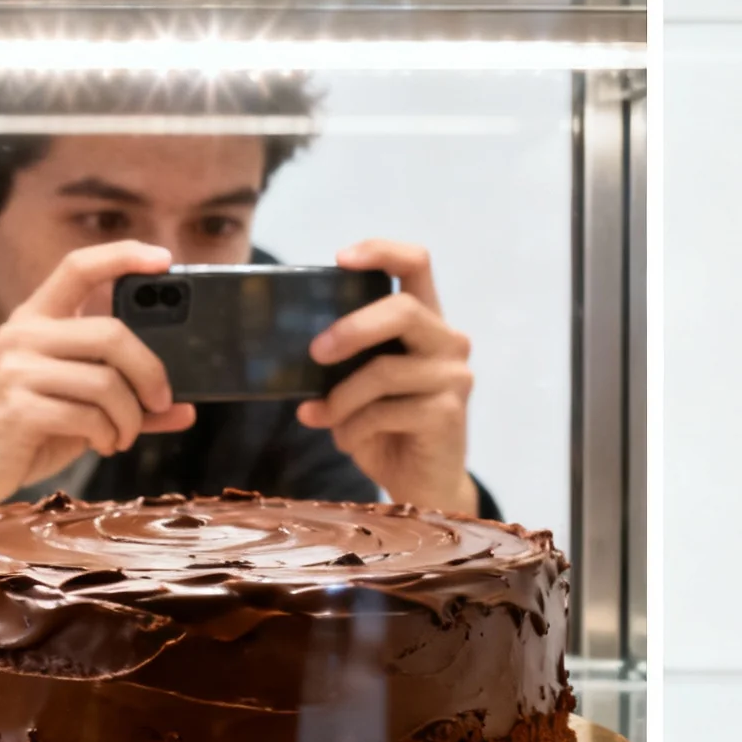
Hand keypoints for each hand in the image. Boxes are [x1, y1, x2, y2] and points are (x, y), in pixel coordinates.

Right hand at [0, 242, 196, 506]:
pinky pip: (88, 416)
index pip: (78, 268)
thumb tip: (186, 408)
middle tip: (161, 400)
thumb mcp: (74, 406)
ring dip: (130, 417)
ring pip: (106, 381)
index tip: (164, 258)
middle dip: (150, 372)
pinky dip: (109, 435)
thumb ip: (126, 400)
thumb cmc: (21, 432)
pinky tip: (103, 443)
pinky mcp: (16, 407)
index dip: (123, 256)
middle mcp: (23, 335)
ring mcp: (16, 369)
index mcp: (35, 320)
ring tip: (123, 435)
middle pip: (112, 332)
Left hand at [296, 241, 477, 514]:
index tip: (339, 258)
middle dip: (352, 329)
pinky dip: (352, 427)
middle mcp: (448, 342)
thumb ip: (343, 359)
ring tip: (325, 418)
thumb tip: (287, 347)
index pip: (416, 264)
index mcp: (426, 323)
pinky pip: (385, 411)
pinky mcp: (448, 413)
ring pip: (384, 370)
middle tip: (315, 353)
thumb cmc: (386, 429)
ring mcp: (453, 377)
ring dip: (341, 398)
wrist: (421, 489)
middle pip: (403, 310)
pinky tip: (345, 439)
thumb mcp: (359, 385)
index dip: (380, 252)